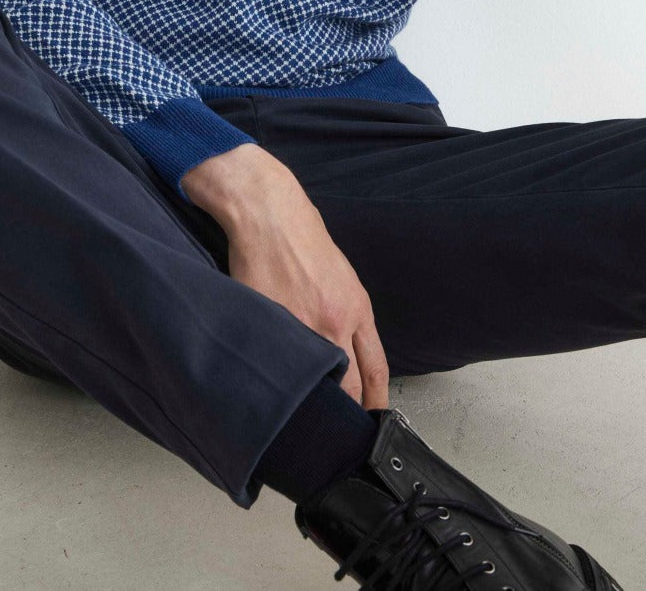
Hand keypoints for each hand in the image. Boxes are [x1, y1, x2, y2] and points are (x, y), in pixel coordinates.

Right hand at [223, 171, 389, 410]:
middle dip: (344, 413)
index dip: (375, 404)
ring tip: (303, 417)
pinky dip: (279, 380)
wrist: (270, 215)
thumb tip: (346, 352)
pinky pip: (279, 365)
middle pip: (348, 388)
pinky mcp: (270, 323)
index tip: (371, 421)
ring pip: (313, 383)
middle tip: (337, 430)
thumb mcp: (341, 275)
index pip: (376, 371)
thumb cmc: (303, 239)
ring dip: (310, 401)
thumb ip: (348, 315)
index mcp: (357, 309)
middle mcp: (334, 322)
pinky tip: (273, 389)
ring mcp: (301, 326)